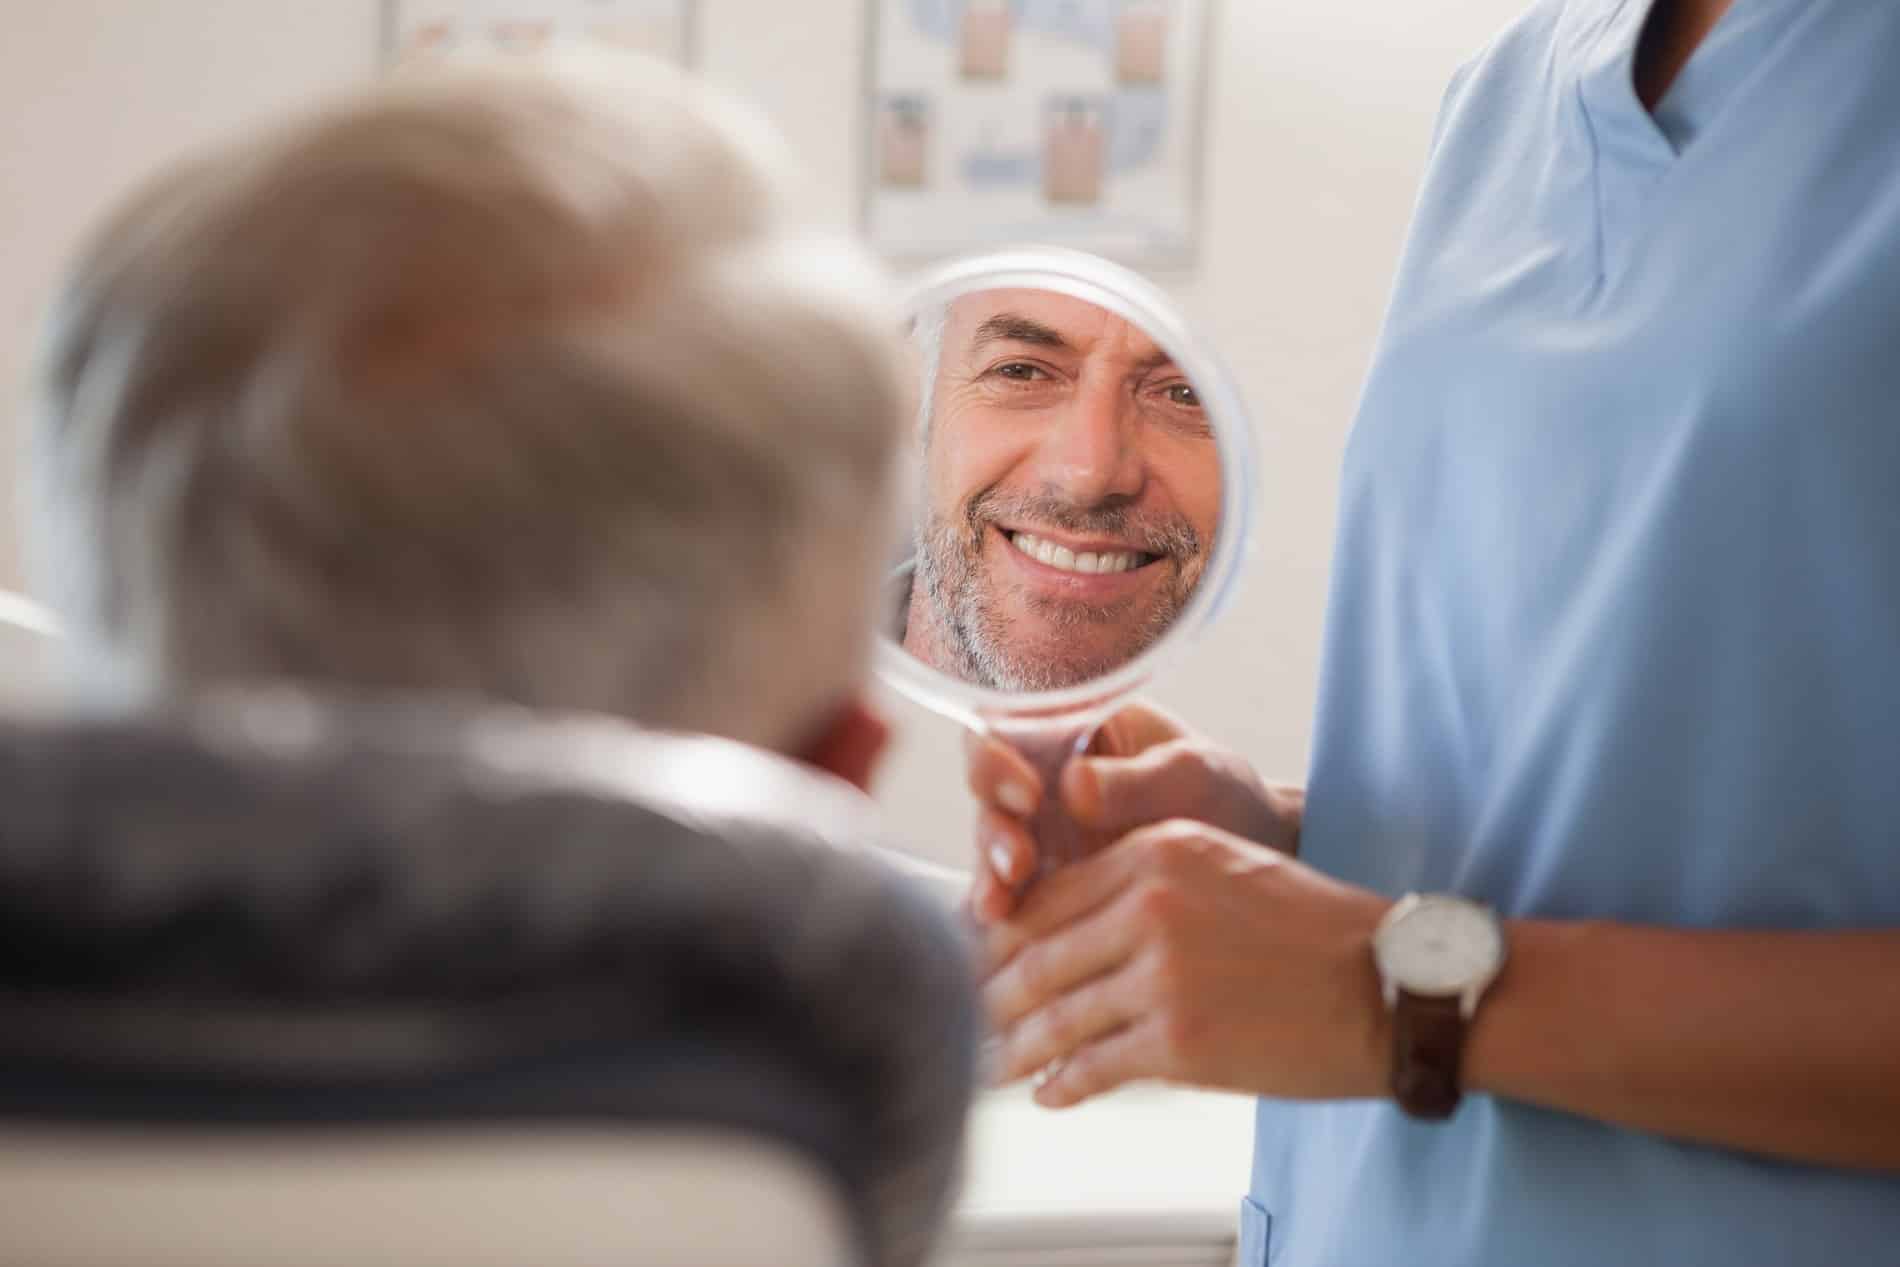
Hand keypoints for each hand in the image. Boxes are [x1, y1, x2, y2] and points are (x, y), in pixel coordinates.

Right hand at [964, 701, 1301, 923]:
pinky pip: (1010, 894)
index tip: (1029, 793)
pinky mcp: (1046, 883)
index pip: (1008, 727)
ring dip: (991, 874)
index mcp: (1071, 726)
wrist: (1252, 860)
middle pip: (987, 793)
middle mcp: (1043, 776)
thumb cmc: (1224, 796)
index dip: (999, 757)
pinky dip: (1005, 913)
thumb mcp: (1193, 776)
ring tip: (1003, 906)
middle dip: (994, 829)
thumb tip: (1074, 787)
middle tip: (1019, 863)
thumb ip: (1136, 780)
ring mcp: (1041, 831)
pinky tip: (1004, 933)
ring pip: (991, 847)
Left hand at [982, 819, 1390, 1107]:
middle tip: (963, 1017)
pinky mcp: (1179, 1041)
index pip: (1049, 896)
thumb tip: (1071, 929)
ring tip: (988, 1064)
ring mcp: (1161, 974)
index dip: (1000, 935)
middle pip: (1036, 954)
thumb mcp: (1223, 868)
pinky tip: (1049, 1093)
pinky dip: (1063, 1084)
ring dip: (1014, 1047)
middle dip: (990, 994)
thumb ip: (1145, 885)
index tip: (974, 959)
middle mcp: (1150, 904)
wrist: (1392, 984)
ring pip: (1055, 1015)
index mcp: (1157, 850)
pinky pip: (1094, 1065)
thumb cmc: (1315, 930)